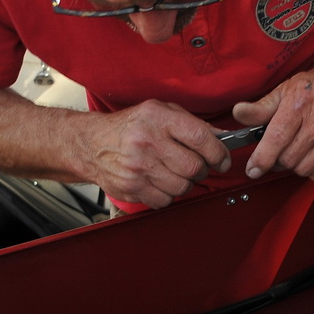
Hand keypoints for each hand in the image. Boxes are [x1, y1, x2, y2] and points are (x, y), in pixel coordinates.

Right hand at [70, 100, 229, 208]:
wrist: (91, 144)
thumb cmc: (129, 127)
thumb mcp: (160, 112)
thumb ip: (191, 123)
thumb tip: (222, 138)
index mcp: (158, 118)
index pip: (200, 137)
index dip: (218, 152)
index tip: (222, 159)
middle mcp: (148, 142)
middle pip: (194, 167)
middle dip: (202, 170)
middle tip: (196, 167)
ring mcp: (138, 167)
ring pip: (182, 187)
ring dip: (185, 184)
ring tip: (174, 173)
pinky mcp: (132, 188)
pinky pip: (165, 201)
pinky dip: (167, 195)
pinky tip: (159, 182)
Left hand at [232, 59, 313, 181]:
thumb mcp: (288, 88)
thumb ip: (262, 106)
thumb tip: (239, 113)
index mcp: (301, 103)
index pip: (276, 139)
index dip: (261, 159)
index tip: (253, 169)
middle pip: (288, 159)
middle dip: (278, 159)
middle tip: (280, 149)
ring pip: (303, 169)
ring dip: (296, 164)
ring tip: (299, 148)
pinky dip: (313, 169)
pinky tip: (313, 154)